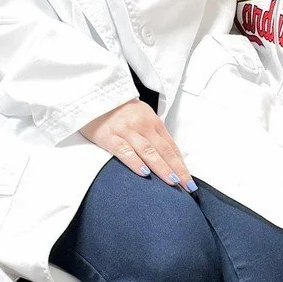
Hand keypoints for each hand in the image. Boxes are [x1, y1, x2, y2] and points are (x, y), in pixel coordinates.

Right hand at [80, 99, 194, 186]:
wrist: (93, 95)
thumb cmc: (118, 109)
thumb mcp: (141, 116)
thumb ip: (152, 133)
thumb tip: (166, 155)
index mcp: (153, 122)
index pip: (171, 146)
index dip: (181, 164)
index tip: (190, 180)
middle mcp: (142, 126)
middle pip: (164, 151)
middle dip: (178, 169)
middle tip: (188, 186)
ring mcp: (126, 131)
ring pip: (148, 152)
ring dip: (162, 168)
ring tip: (173, 182)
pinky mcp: (109, 136)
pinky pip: (124, 151)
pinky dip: (135, 162)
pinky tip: (144, 174)